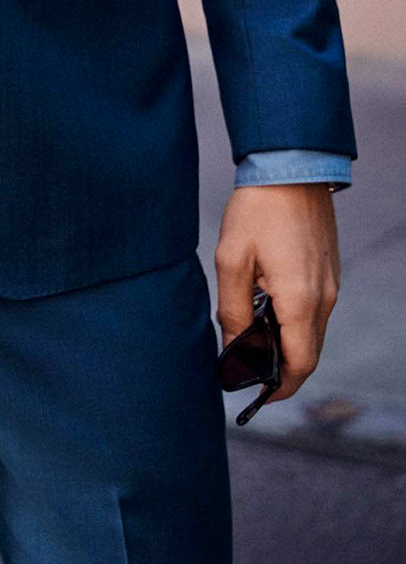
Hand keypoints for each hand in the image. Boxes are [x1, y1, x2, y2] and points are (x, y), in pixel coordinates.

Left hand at [215, 184, 340, 401]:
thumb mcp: (232, 259)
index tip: (256, 396)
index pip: (299, 365)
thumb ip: (233, 309)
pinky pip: (313, 312)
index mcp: (301, 301)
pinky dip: (292, 321)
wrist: (292, 167)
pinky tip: (265, 307)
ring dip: (285, 343)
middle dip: (278, 369)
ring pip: (311, 333)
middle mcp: (324, 299)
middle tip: (246, 370)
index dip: (278, 387)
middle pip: (307, 353)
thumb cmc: (258, 209)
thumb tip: (233, 347)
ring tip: (249, 337)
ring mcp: (330, 286)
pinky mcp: (328, 272)